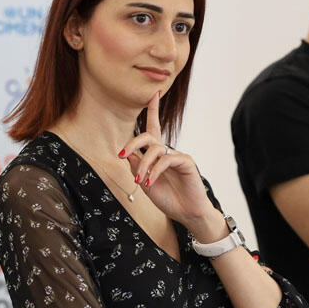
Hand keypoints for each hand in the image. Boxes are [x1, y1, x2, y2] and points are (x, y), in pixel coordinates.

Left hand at [119, 92, 218, 232]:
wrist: (188, 214)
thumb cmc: (168, 198)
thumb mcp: (145, 183)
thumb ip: (137, 167)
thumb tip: (127, 152)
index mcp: (157, 155)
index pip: (154, 128)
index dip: (153, 110)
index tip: (154, 93)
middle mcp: (167, 152)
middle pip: (148, 136)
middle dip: (132, 143)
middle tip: (121, 155)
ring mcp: (177, 156)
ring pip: (155, 150)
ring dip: (143, 165)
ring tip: (140, 181)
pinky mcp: (185, 162)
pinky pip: (166, 160)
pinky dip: (155, 171)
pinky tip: (150, 182)